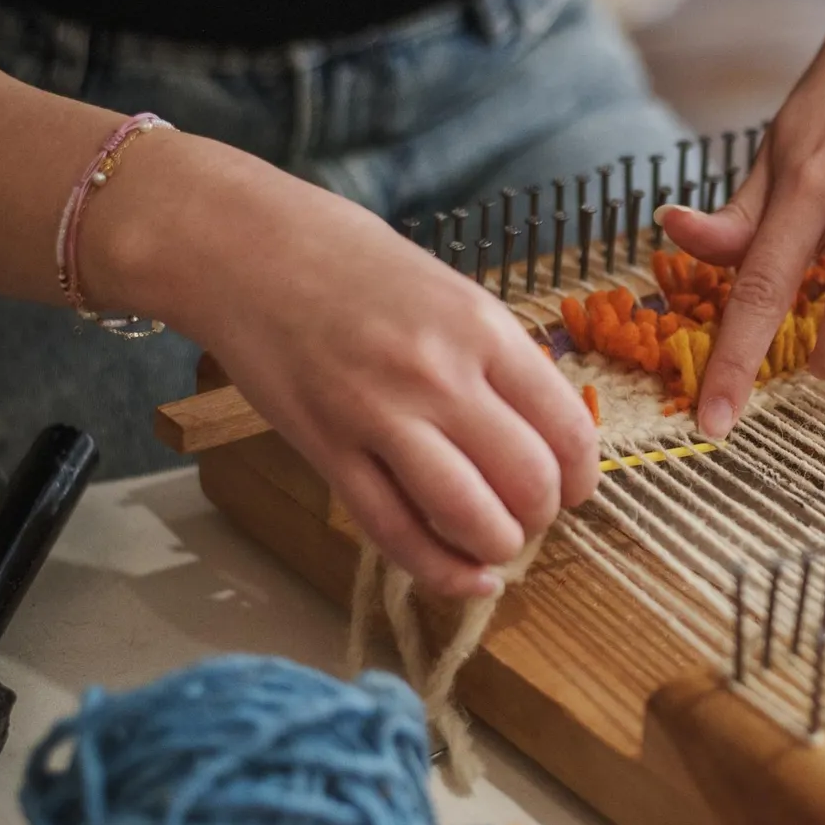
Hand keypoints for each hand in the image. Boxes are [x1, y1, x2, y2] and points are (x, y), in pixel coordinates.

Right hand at [96, 135, 600, 598]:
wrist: (240, 246)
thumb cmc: (351, 262)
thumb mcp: (451, 292)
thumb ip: (500, 361)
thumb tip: (550, 433)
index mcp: (483, 328)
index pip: (568, 429)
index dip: (584, 477)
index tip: (576, 487)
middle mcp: (439, 375)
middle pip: (530, 484)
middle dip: (544, 516)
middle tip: (531, 513)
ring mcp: (378, 416)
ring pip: (471, 519)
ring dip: (498, 547)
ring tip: (495, 541)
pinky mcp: (326, 451)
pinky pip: (396, 534)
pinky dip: (443, 571)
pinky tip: (468, 577)